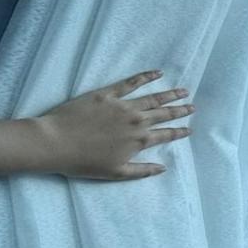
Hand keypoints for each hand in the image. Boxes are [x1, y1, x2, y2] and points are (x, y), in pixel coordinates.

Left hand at [30, 70, 193, 179]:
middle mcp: (136, 121)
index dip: (179, 132)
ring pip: (153, 98)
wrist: (55, 142)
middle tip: (192, 106)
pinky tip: (157, 73)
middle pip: (163, 113)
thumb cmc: (83, 162)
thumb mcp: (115, 173)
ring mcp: (123, 105)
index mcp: (139, 141)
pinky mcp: (107, 94)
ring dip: (170, 94)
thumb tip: (163, 168)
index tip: (190, 128)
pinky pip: (131, 83)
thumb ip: (141, 170)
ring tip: (183, 91)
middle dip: (180, 110)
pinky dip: (145, 77)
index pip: (165, 135)